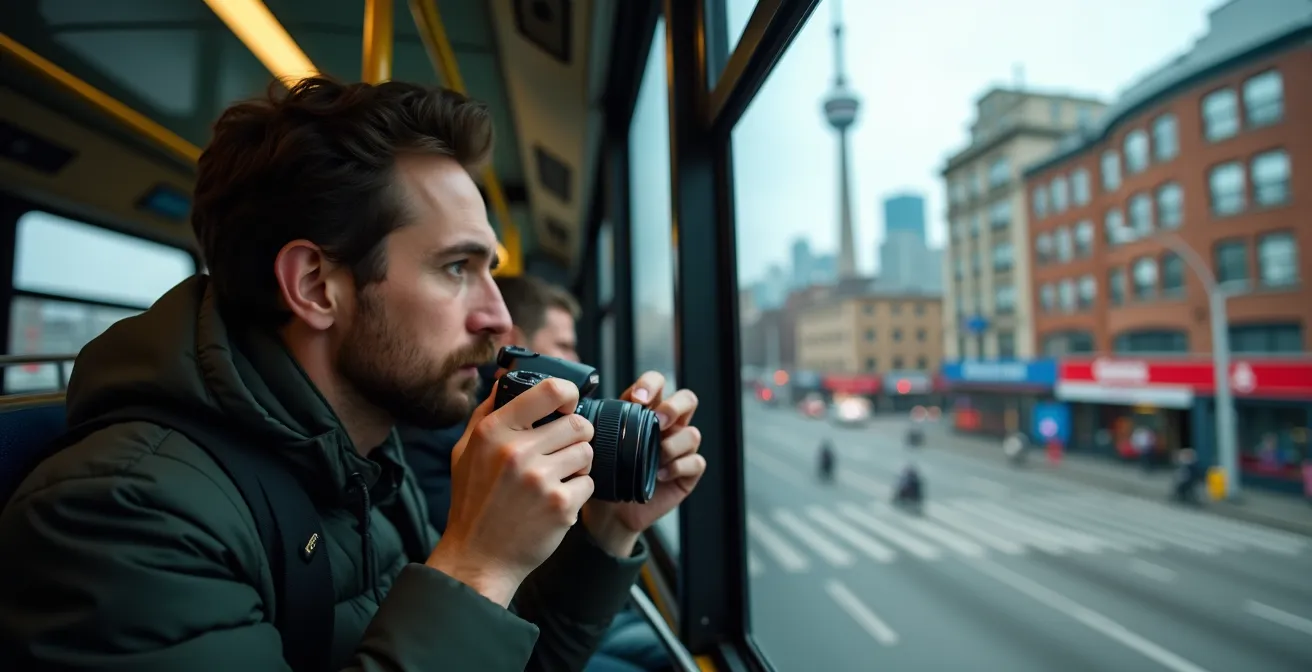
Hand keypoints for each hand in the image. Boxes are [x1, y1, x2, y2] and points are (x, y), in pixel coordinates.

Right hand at [427, 376, 594, 606]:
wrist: (478, 557)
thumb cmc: (473, 501)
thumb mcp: (466, 451)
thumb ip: (486, 412)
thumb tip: (507, 378)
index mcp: (493, 431)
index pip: (550, 390)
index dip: (569, 393)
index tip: (568, 404)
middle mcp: (516, 451)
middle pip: (578, 424)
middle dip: (576, 436)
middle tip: (563, 451)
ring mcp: (540, 479)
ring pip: (587, 453)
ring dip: (578, 464)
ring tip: (558, 477)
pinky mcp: (561, 505)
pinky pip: (589, 483)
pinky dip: (578, 491)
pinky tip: (556, 501)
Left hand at [582, 371, 705, 554]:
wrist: (608, 513)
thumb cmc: (602, 475)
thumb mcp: (597, 446)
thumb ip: (599, 426)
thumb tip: (581, 409)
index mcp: (645, 412)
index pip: (658, 383)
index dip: (651, 384)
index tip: (637, 398)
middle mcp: (667, 426)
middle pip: (687, 400)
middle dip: (674, 407)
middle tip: (657, 421)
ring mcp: (680, 449)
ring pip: (692, 433)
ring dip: (674, 444)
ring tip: (655, 456)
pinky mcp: (687, 472)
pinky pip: (695, 462)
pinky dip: (678, 467)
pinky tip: (659, 475)